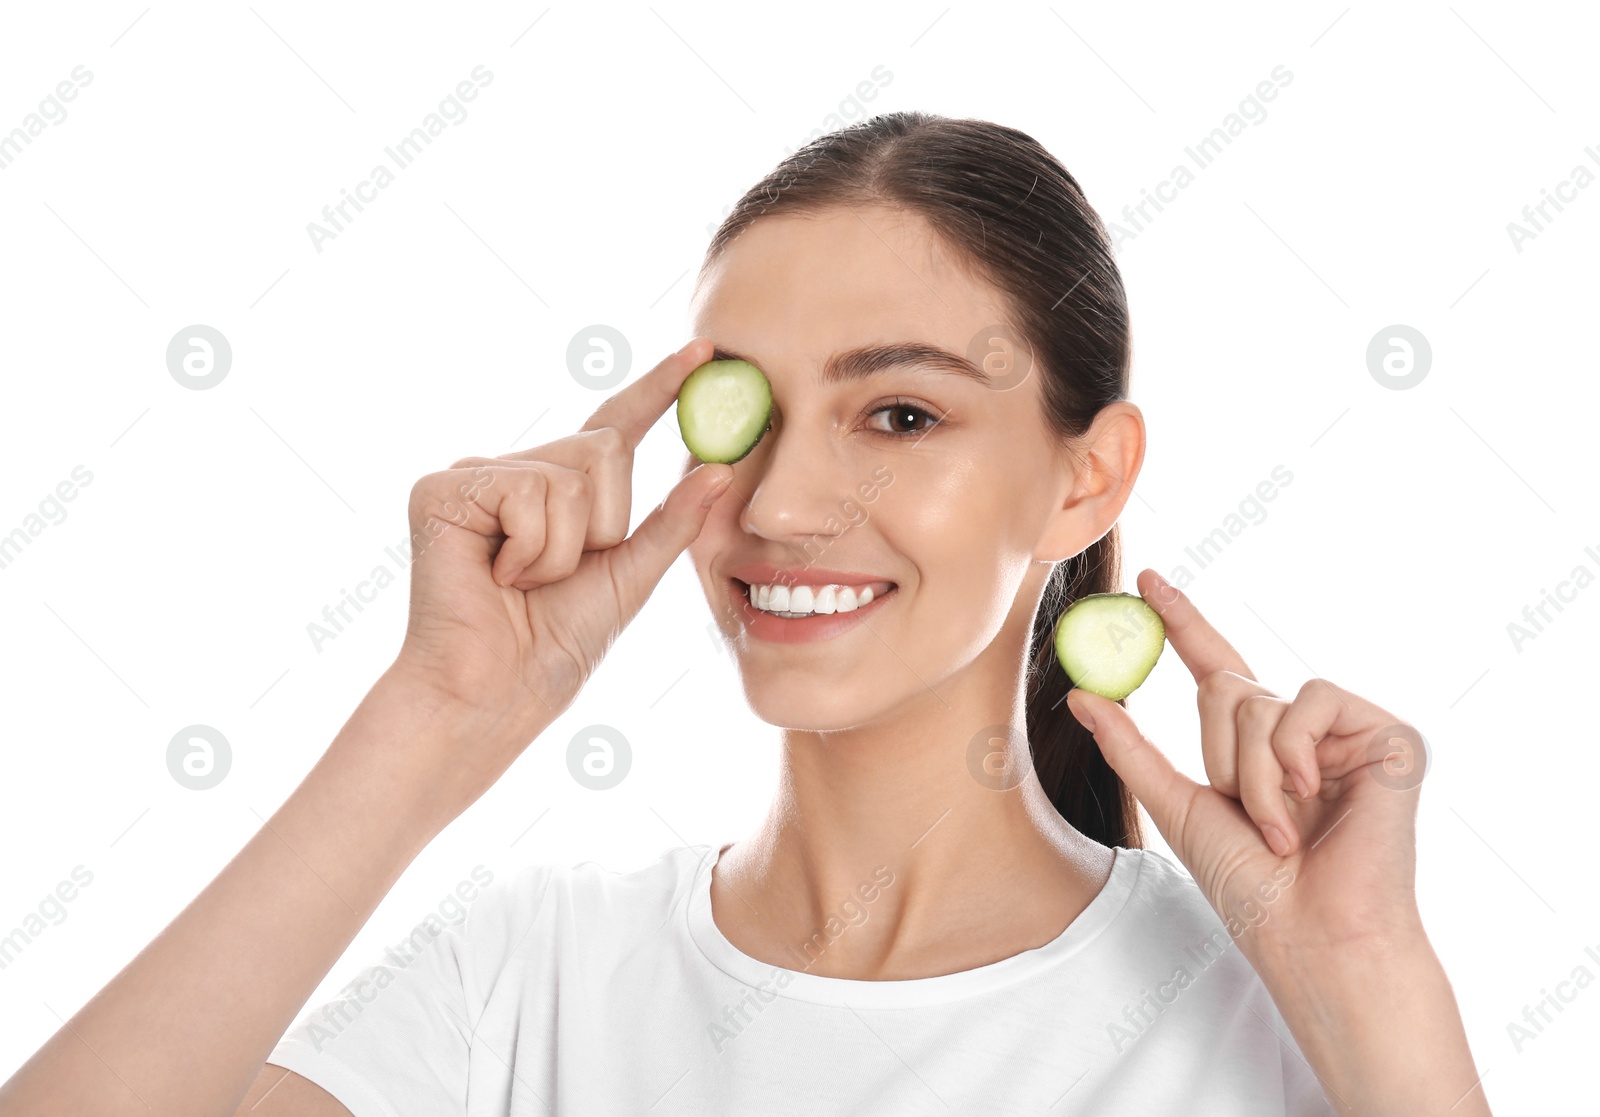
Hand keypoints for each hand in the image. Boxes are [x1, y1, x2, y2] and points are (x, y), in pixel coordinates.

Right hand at [389, 337, 732, 786]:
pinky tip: (499, 578)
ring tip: (524, 583)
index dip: (659, 388)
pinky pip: (527, 492)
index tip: (703, 351)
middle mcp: (519, 471)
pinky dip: (532, 549)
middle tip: (560, 576)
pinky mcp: (442, 489)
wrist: (497, 692)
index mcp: (562, 490)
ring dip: (566, 548)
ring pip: (569, 474)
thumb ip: (672, 523)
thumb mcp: (632, 577)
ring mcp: (477, 476)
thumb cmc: (556, 644)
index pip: (617, 426)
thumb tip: (720, 470)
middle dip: (604, 523)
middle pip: (601, 449)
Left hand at [1065, 568, 1429, 962]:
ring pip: (1261, 698)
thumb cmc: (1253, 890)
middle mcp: (1303, 730)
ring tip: (1281, 827)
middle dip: (1218, 754)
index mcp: (1259, 746)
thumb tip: (1082, 695)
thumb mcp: (1178, 807)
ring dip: (1253, 773)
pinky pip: (1312, 700)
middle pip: (1225, 685)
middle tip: (1248, 816)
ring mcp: (1347, 732)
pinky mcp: (1389, 734)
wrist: (1312, 935)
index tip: (1146, 580)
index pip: (1213, 668)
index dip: (1182, 623)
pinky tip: (1315, 797)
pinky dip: (1294, 755)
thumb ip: (1130, 747)